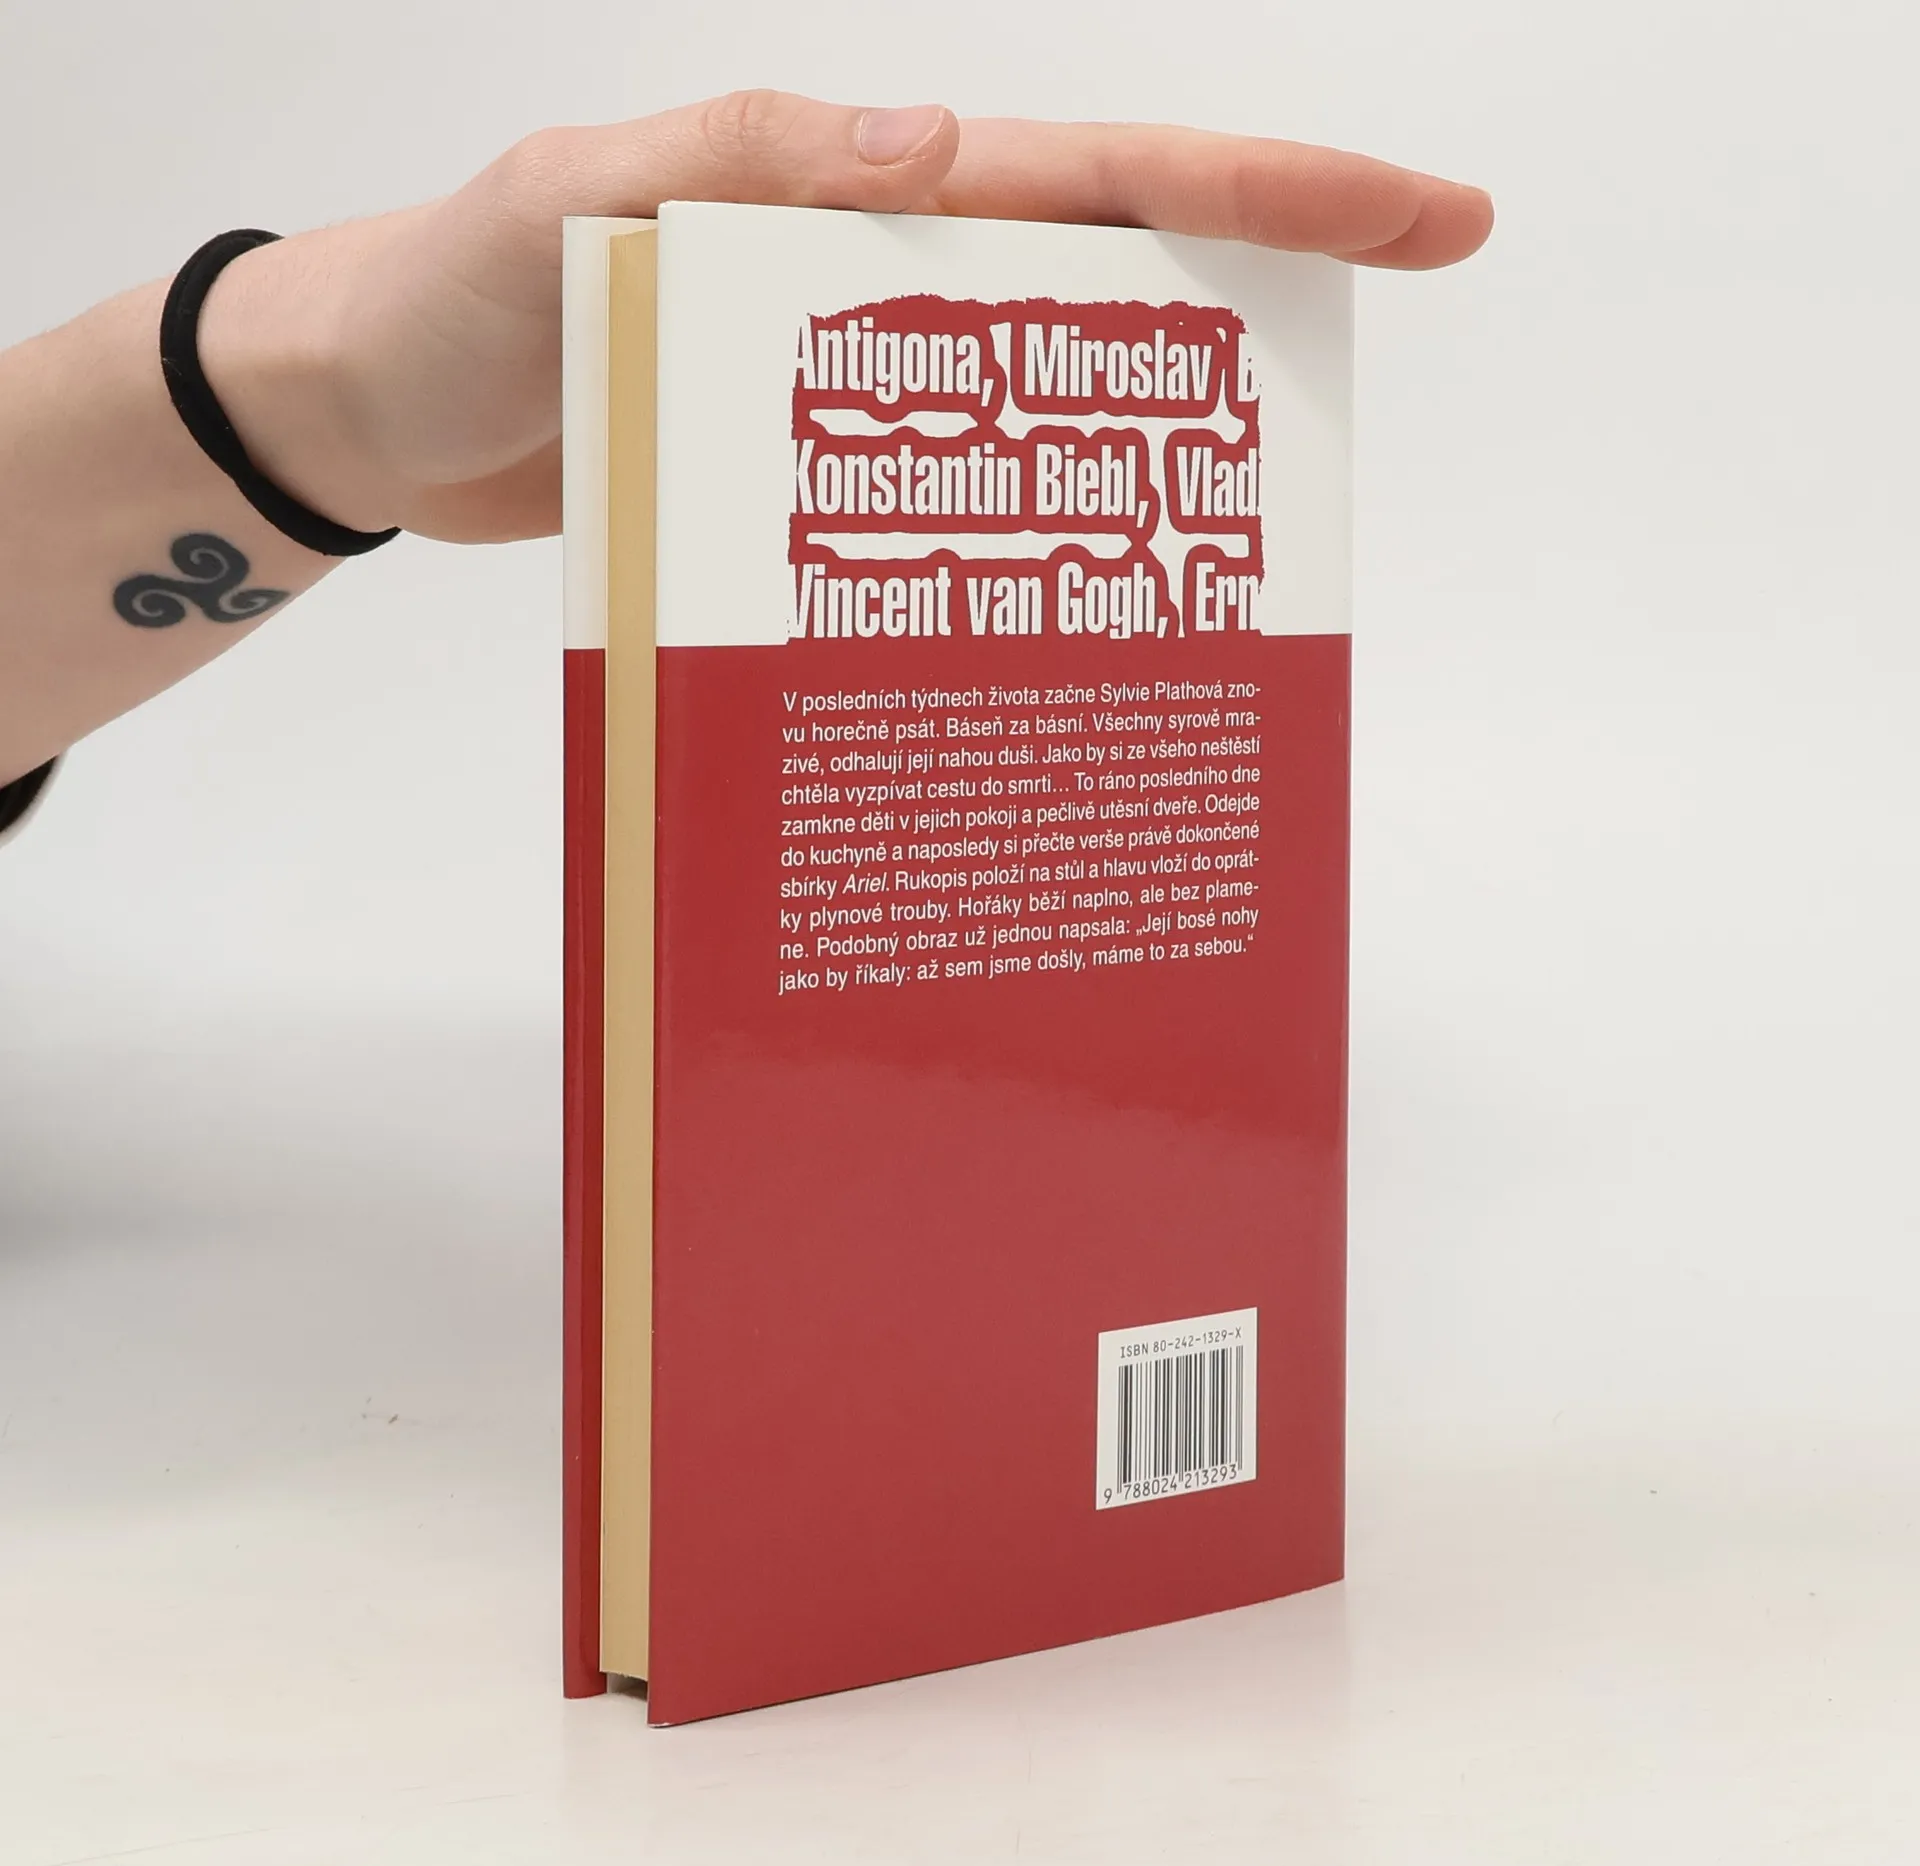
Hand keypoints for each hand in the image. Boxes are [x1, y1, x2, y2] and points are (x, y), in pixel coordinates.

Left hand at [201, 93, 1492, 545]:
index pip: (1094, 179)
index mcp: (853, 195)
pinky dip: (1018, 547)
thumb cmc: (454, 300)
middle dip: (1265, 294)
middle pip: (1112, 281)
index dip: (1262, 190)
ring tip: (1271, 517)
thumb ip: (734, 159)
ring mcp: (854, 394)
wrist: (380, 420)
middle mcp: (879, 286)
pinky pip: (947, 507)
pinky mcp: (814, 488)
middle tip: (1398, 329)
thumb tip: (937, 142)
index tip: (1414, 211)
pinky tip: (1076, 610)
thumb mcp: (572, 202)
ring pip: (1044, 407)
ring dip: (1153, 443)